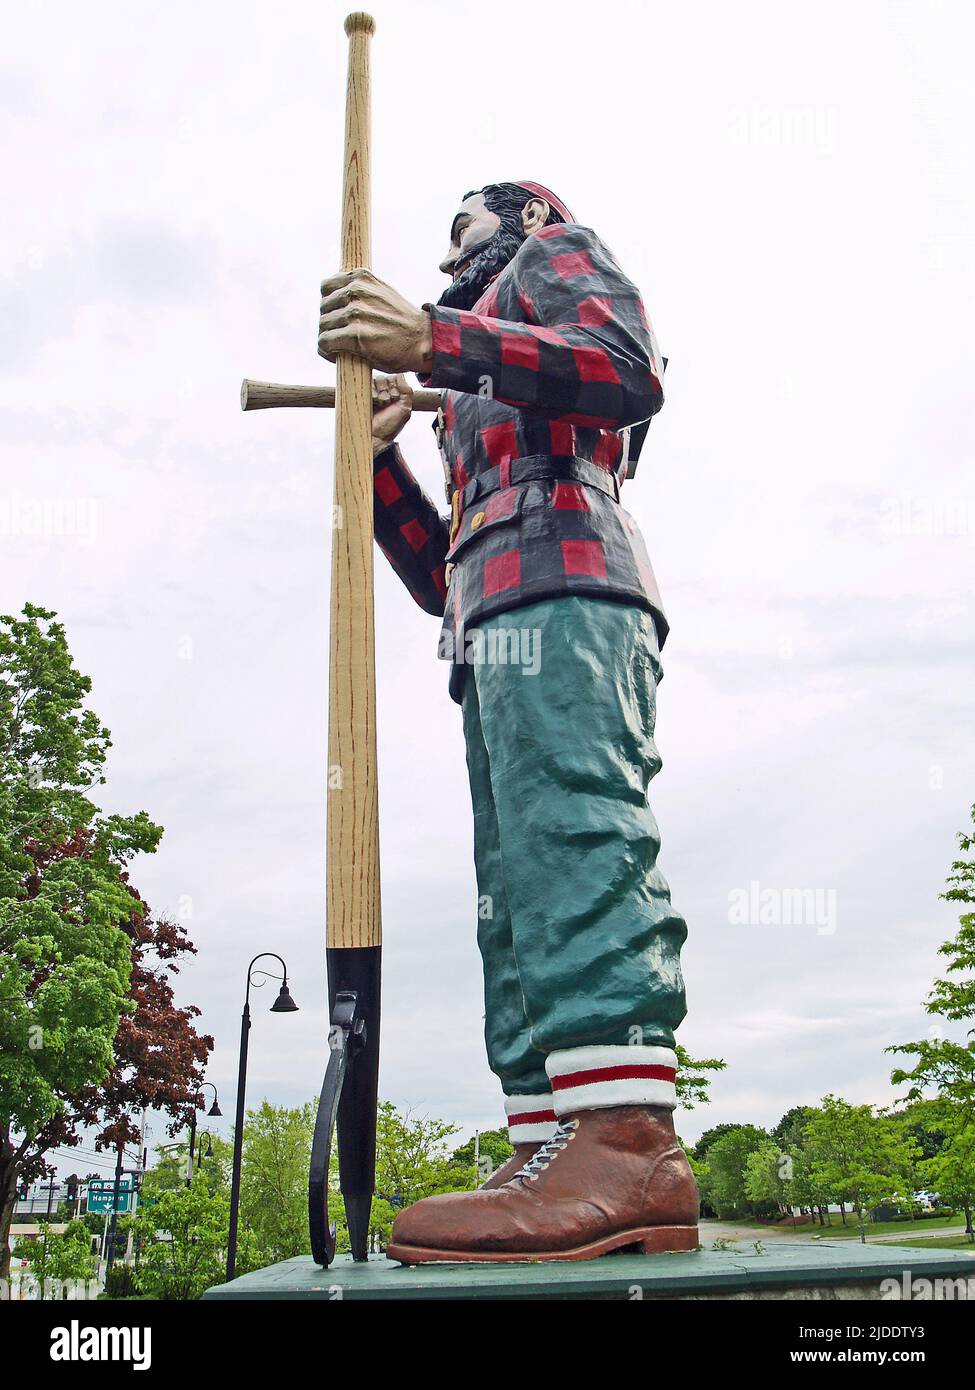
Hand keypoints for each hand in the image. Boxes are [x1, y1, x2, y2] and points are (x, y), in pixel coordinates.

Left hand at [318, 269, 432, 373]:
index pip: (326, 287)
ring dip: (328, 339)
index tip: (338, 316)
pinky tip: (337, 355)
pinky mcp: (355, 335)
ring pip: (323, 326)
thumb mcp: (380, 292)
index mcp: (360, 277)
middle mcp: (356, 291)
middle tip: (341, 336)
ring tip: (340, 347)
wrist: (422, 340)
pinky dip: (327, 352)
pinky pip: (325, 342)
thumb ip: (359, 290)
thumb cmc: (401, 321)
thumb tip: (333, 296)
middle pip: (323, 309)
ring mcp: (355, 313)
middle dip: (329, 324)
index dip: (330, 304)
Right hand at [371, 374, 412, 455]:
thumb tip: (402, 376)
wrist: (376, 435)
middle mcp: (385, 391)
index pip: (396, 377)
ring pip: (377, 379)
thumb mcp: (405, 409)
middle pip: (386, 377)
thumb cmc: (390, 425)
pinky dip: (372, 392)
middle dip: (387, 391)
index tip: (395, 399)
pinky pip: (368, 384)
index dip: (396, 387)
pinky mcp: (364, 393)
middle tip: (387, 403)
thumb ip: (407, 391)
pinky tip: (373, 402)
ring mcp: (374, 391)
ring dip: (380, 393)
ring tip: (380, 404)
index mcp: (397, 393)